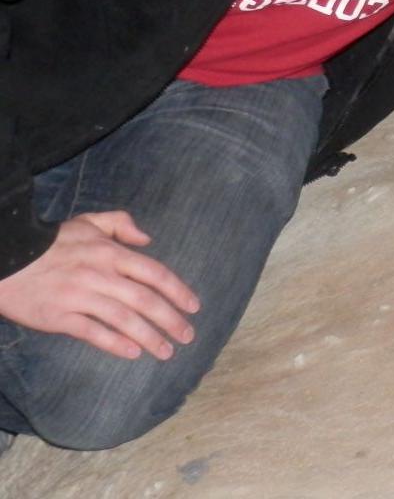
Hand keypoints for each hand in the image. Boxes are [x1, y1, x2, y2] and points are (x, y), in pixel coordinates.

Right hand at [0, 211, 198, 360]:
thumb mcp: (87, 222)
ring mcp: (80, 297)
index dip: (178, 291)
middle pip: (145, 300)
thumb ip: (120, 224)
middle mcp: (100, 275)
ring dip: (149, 337)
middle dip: (171, 320)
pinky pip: (92, 332)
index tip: (194, 307)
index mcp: (110, 253)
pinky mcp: (60, 317)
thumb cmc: (51, 242)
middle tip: (188, 336)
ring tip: (166, 351)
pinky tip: (133, 352)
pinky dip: (115, 343)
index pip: (155, 273)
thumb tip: (147, 239)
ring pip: (124, 319)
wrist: (6, 258)